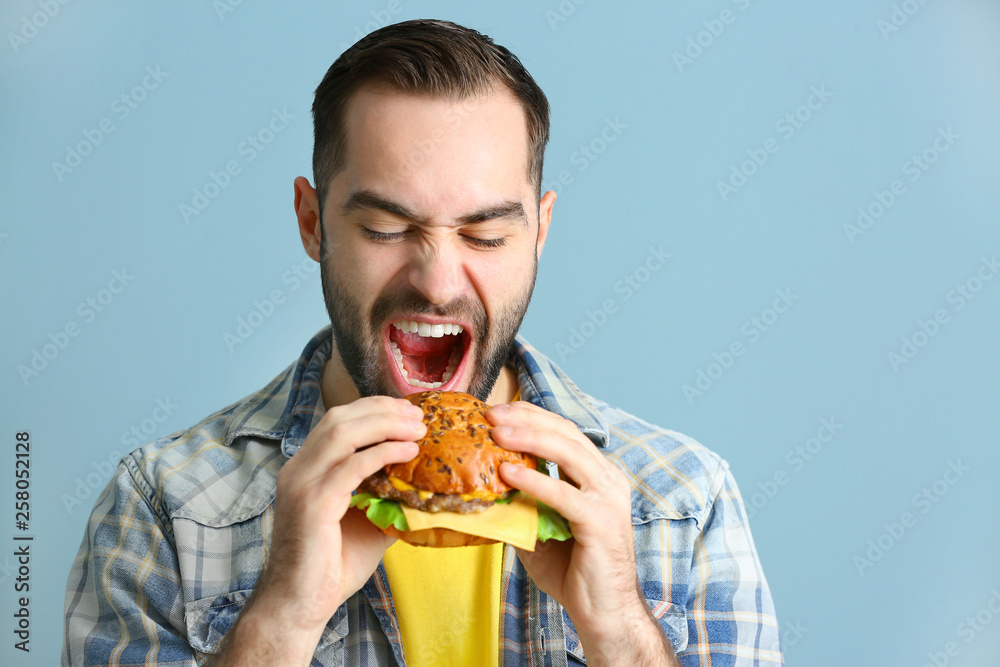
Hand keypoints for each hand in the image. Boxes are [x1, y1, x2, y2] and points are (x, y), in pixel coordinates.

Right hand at [216, 396, 424, 663]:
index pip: (336, 421)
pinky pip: (352, 465)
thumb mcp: (365, 523)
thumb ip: (384, 499)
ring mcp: (302, 484)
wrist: (298, 605)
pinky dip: (383, 452)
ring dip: (385, 424)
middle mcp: (298, 470)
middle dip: (382, 410)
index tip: (406, 410)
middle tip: (417, 414)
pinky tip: (408, 452)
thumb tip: (421, 485)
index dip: (372, 409)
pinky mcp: (314, 503)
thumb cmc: (330, 568)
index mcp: (304, 469)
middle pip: (339, 418)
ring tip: (417, 427)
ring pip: (343, 433)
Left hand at [488, 402, 659, 654]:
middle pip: (566, 433)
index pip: (564, 432)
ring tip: (497, 433)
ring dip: (529, 439)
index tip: (498, 411)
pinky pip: (563, 493)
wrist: (603, 612)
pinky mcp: (600, 520)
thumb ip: (523, 502)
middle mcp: (608, 479)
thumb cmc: (573, 572)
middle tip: (492, 414)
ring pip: (568, 453)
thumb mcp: (541, 528)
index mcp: (597, 476)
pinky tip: (509, 474)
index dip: (531, 416)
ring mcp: (608, 498)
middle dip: (526, 419)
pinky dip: (535, 480)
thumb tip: (484, 483)